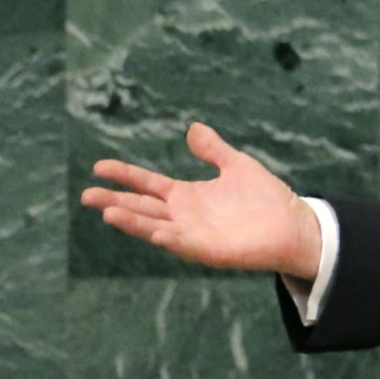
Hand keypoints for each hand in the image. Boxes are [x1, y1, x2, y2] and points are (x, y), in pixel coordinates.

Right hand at [80, 122, 323, 280]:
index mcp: (187, 196)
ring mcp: (194, 234)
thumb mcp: (236, 165)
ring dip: (133, 221)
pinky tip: (154, 230)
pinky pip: (183, 244)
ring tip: (107, 212)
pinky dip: (167, 237)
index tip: (99, 167)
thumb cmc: (266, 198)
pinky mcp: (209, 250)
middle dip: (115, 201)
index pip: (147, 184)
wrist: (294, 225)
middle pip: (142, 207)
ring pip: (155, 226)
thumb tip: (192, 128)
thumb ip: (213, 150)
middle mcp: (184, 216)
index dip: (124, 175)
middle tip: (86, 195)